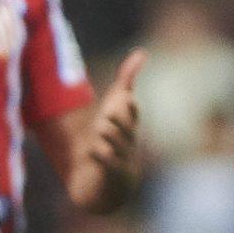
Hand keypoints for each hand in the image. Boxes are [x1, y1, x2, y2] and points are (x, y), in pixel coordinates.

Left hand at [68, 47, 146, 213]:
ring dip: (111, 140)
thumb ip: (127, 79)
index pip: (132, 116)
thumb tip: (141, 53)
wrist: (105, 180)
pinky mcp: (110, 175)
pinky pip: (109, 168)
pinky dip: (102, 159)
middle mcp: (127, 143)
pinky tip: (92, 151)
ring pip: (118, 149)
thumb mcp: (116, 105)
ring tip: (102, 131)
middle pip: (127, 132)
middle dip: (120, 123)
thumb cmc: (114, 134)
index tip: (127, 100)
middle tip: (108, 115)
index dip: (131, 110)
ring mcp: (121, 160)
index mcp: (128, 126)